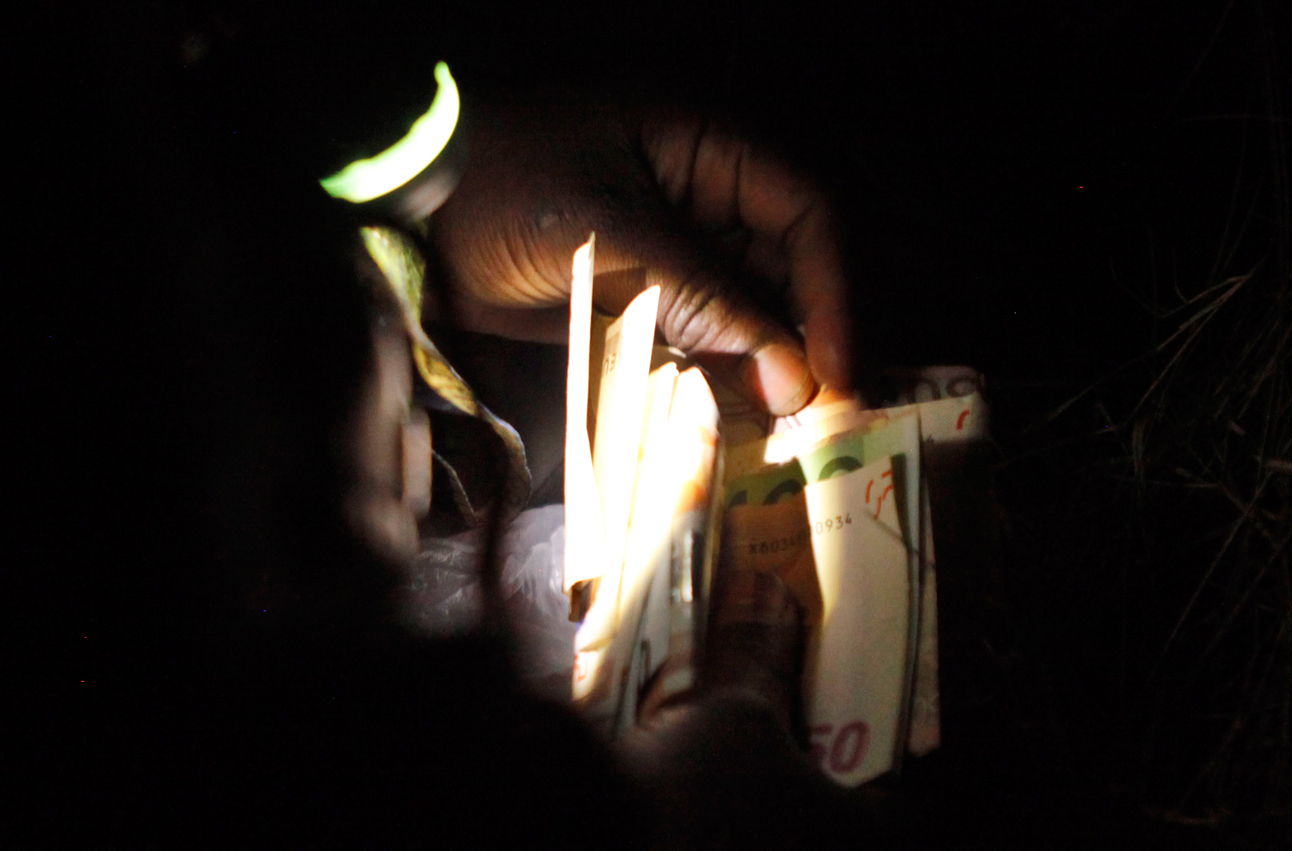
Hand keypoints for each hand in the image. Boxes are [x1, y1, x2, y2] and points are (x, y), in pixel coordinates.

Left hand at [427, 95, 852, 415]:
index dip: (831, 293)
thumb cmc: (503, 186)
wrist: (404, 207)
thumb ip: (705, 300)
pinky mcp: (639, 295)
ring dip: (765, 368)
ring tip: (780, 432)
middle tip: (819, 420)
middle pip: (786, 269)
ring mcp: (672, 248)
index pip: (806, 214)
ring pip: (746, 310)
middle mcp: (705, 195)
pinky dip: (715, 377)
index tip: (833, 372)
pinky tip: (728, 420)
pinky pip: (697, 337)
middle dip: (805, 341)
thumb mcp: (611, 234)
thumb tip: (793, 377)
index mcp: (710, 146)